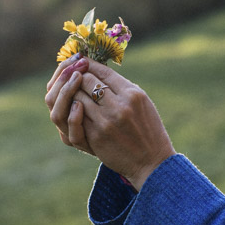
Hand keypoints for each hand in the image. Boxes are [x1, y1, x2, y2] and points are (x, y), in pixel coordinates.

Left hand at [46, 57, 175, 189]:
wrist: (151, 161)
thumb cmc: (148, 129)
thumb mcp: (143, 102)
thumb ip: (122, 87)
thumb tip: (98, 70)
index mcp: (132, 94)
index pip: (103, 71)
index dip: (89, 65)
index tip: (82, 62)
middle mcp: (119, 105)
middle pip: (86, 80)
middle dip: (78, 77)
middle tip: (74, 76)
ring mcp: (105, 121)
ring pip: (77, 97)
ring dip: (72, 93)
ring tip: (73, 91)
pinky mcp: (96, 136)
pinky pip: (75, 117)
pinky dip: (72, 110)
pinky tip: (75, 107)